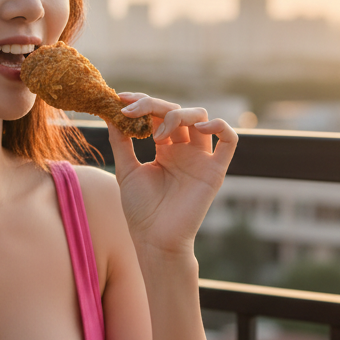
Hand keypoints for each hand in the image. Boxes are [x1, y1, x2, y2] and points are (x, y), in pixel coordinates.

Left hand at [107, 94, 237, 256]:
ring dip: (179, 114)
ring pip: (201, 117)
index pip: (158, 114)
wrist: (155, 240)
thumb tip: (110, 113)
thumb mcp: (126, 170)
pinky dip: (219, 126)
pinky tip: (198, 127)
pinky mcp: (215, 170)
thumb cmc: (141, 211)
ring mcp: (201, 158)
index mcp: (165, 149)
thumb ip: (120, 141)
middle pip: (177, 111)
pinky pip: (229, 140)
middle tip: (132, 112)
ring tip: (158, 132)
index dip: (142, 102)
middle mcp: (184, 150)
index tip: (120, 99)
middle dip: (153, 106)